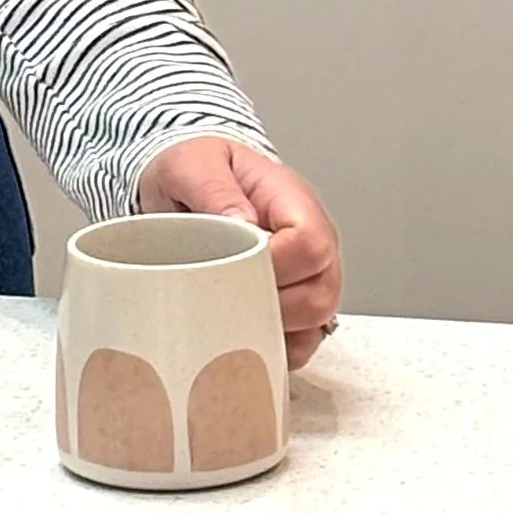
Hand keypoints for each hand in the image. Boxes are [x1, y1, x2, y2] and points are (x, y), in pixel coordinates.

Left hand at [134, 135, 342, 366]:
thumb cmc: (197, 170)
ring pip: (317, 323)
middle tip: (228, 303)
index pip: (309, 243)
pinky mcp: (294, 302)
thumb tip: (242, 223)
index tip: (235, 271)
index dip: (276, 267)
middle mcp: (313, 240)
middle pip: (322, 293)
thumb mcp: (192, 165)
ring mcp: (309, 274)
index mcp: (293, 200)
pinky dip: (276, 348)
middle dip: (275, 309)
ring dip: (276, 331)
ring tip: (233, 320)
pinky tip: (244, 336)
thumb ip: (215, 191)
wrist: (190, 181)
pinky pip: (302, 341)